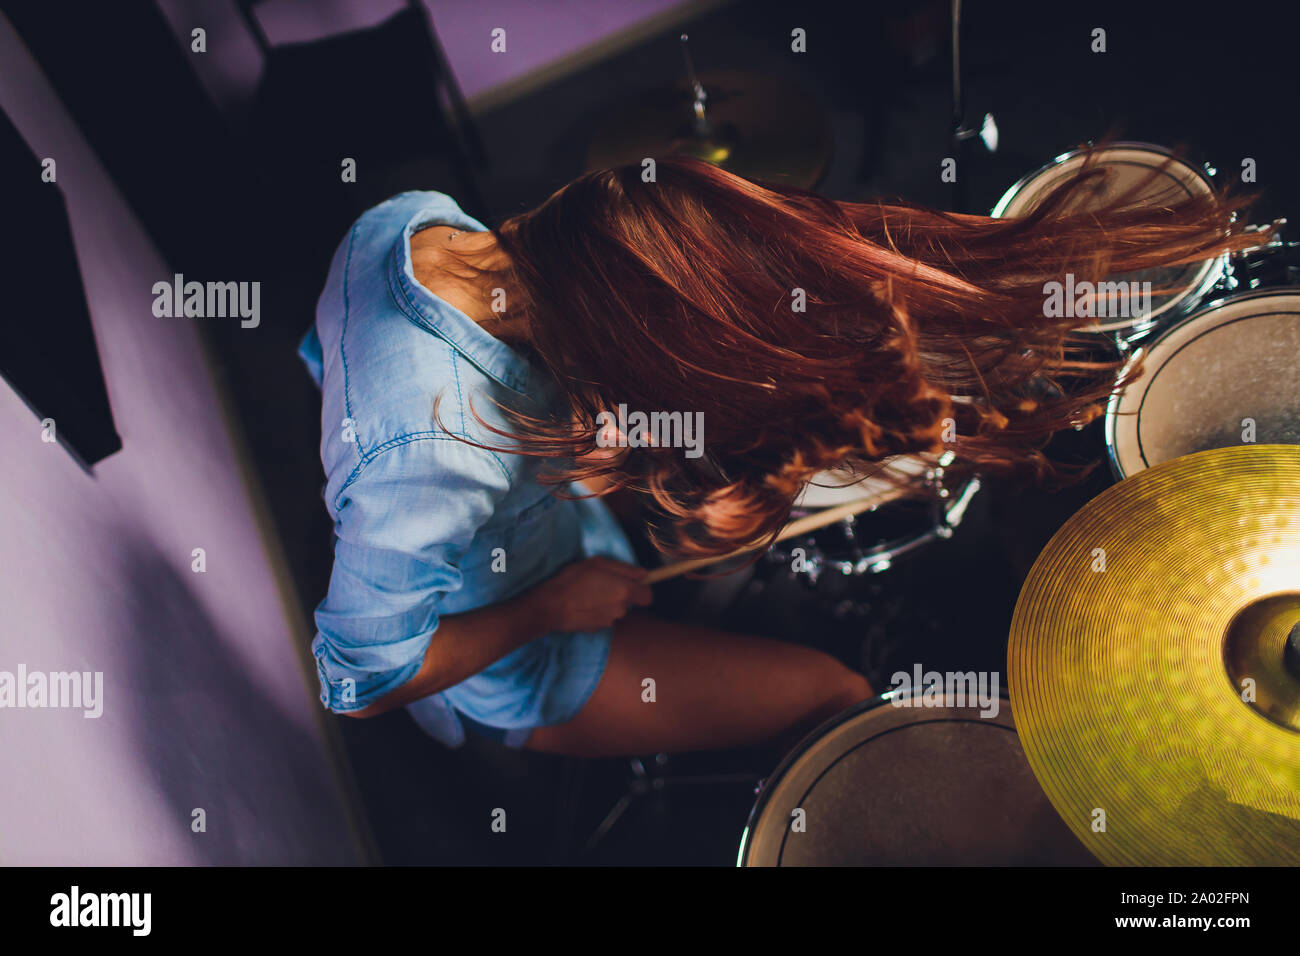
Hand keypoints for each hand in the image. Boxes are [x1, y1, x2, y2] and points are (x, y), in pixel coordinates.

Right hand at [528, 556, 652, 631]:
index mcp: (624, 591)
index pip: (648, 596)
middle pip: (630, 601)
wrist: (549, 606)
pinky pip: (603, 617)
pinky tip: (583, 604)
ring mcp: (609, 621)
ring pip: (616, 609)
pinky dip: (597, 611)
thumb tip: (643, 574)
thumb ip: (625, 569)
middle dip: (621, 592)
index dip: (642, 588)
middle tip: (602, 582)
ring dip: (608, 601)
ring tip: (588, 592)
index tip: (632, 582)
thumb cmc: (572, 579)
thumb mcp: (598, 563)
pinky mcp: (597, 629)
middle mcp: (621, 609)